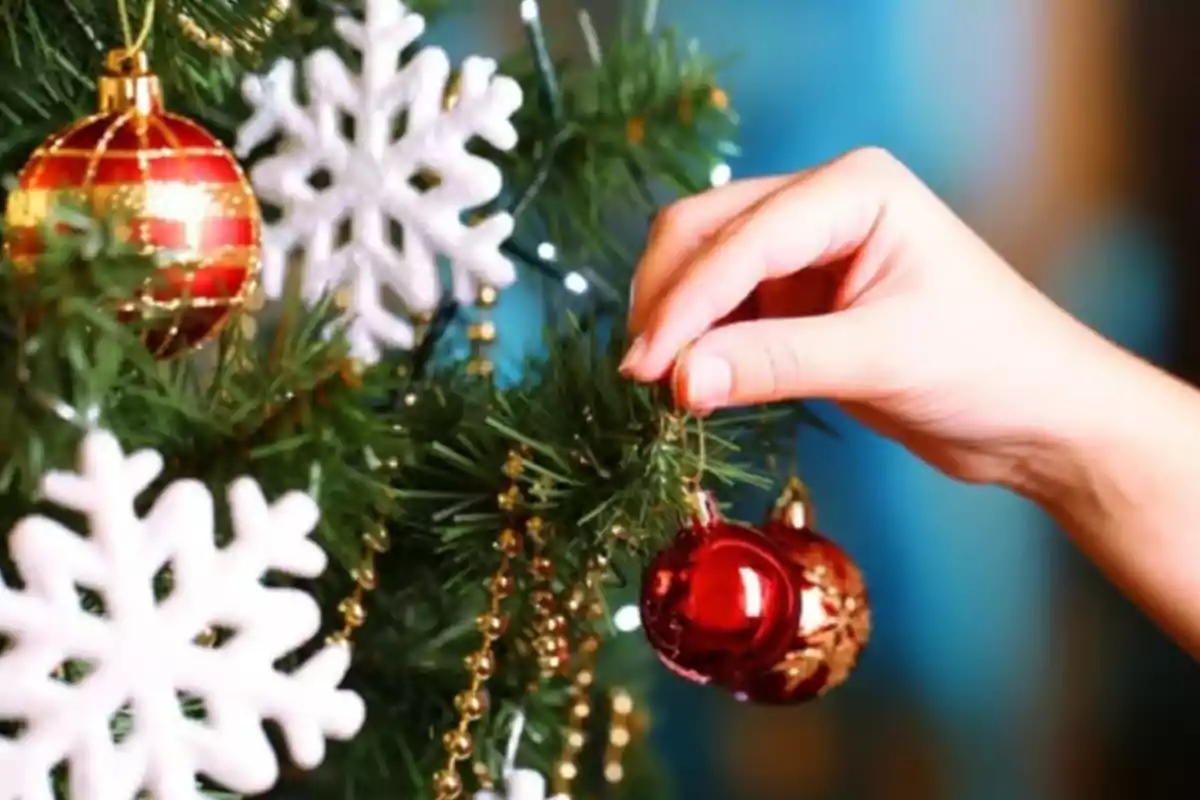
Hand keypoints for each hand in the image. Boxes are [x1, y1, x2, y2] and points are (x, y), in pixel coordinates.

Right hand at [620, 148, 1123, 488]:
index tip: (646, 368)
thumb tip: (678, 380)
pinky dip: (699, 340)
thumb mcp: (881, 359)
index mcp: (855, 188)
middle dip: (667, 299)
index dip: (685, 303)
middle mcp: (823, 204)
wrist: (1038, 416)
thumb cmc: (989, 368)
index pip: (742, 237)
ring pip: (705, 267)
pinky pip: (724, 309)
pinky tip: (689, 378)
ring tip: (657, 382)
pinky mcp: (798, 297)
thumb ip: (775, 364)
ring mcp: (807, 249)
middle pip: (705, 232)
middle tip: (640, 374)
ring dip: (675, 318)